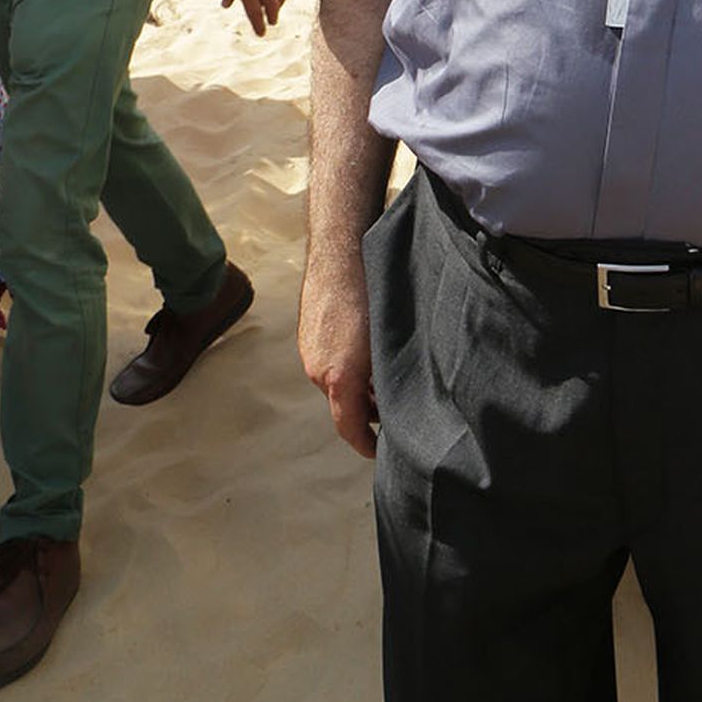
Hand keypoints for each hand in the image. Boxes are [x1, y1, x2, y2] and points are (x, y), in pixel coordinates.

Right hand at [299, 258, 377, 457]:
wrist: (342, 251)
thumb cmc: (371, 293)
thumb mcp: (386, 342)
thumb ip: (385, 376)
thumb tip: (394, 397)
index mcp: (339, 377)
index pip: (349, 427)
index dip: (365, 443)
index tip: (377, 451)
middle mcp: (318, 369)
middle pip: (343, 405)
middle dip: (365, 411)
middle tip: (392, 409)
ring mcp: (309, 351)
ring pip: (335, 382)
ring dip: (356, 387)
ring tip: (383, 377)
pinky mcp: (308, 334)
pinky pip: (327, 361)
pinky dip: (344, 366)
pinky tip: (365, 349)